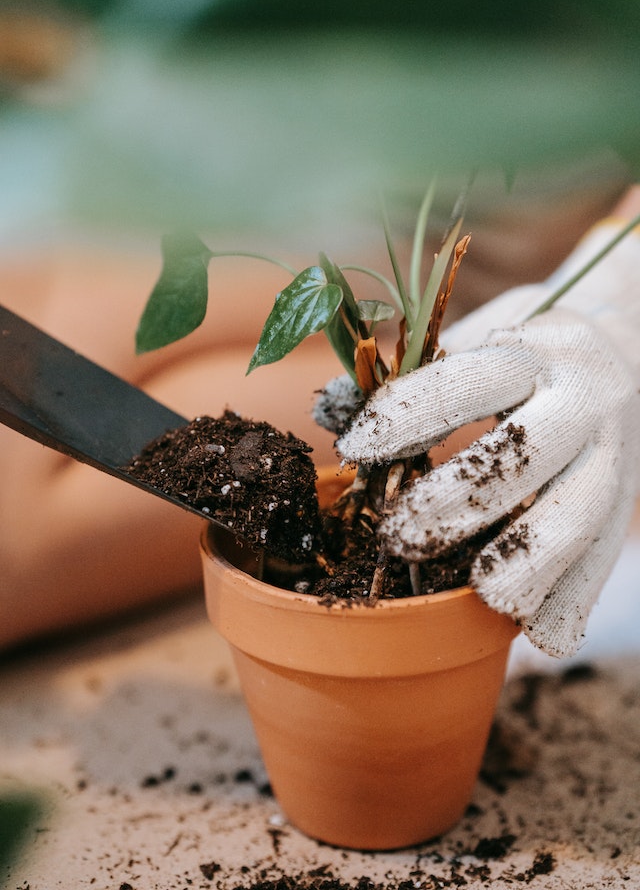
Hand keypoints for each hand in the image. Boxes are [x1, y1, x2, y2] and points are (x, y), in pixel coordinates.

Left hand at [338, 203, 639, 656]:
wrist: (633, 345)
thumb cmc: (533, 348)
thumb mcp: (483, 334)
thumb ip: (415, 373)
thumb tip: (329, 412)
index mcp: (537, 353)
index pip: (467, 385)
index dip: (406, 419)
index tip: (355, 449)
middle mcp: (585, 401)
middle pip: (522, 461)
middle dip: (454, 506)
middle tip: (398, 538)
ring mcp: (616, 455)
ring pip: (578, 517)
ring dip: (524, 564)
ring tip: (477, 593)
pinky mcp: (629, 502)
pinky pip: (604, 558)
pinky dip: (571, 602)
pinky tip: (537, 636)